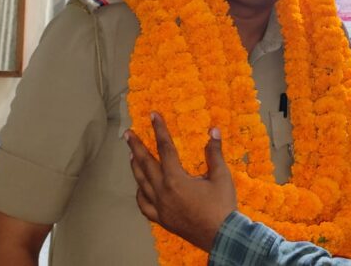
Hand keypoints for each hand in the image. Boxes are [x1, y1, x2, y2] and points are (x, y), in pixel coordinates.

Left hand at [125, 113, 237, 250]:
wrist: (221, 236)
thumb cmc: (222, 205)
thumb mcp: (221, 176)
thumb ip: (214, 153)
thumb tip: (214, 131)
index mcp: (175, 178)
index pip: (165, 148)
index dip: (159, 129)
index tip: (153, 115)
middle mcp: (162, 191)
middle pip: (145, 164)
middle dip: (136, 147)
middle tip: (128, 134)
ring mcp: (159, 206)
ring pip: (141, 183)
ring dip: (135, 167)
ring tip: (131, 155)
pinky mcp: (161, 219)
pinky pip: (144, 205)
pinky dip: (140, 193)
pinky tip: (140, 187)